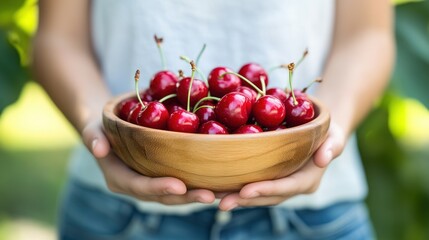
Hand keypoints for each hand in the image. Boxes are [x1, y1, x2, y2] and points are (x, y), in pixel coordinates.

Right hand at [81, 119, 215, 204]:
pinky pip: (187, 183)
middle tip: (209, 195)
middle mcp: (140, 187)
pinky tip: (224, 182)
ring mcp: (155, 184)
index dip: (158, 187)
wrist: (112, 131)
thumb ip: (93, 137)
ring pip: (180, 194)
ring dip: (201, 194)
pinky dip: (204, 183)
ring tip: (224, 193)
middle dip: (187, 197)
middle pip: (165, 196)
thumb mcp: (93, 128)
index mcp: (120, 180)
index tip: (178, 185)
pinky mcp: (167, 177)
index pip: (140, 187)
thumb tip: (98, 149)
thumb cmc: (102, 128)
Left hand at [218, 122, 345, 210]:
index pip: (286, 188)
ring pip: (256, 195)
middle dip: (245, 200)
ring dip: (235, 197)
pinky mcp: (268, 178)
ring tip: (212, 197)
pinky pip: (250, 183)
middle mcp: (291, 187)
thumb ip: (332, 145)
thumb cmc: (327, 130)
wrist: (320, 130)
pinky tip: (214, 184)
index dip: (266, 190)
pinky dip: (234, 186)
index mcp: (307, 181)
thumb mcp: (334, 134)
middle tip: (222, 202)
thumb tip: (324, 159)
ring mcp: (279, 184)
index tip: (245, 191)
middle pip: (267, 197)